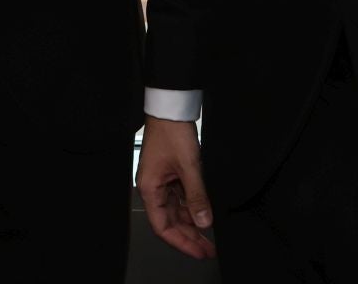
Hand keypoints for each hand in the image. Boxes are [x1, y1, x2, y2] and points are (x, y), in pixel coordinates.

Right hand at [137, 116, 214, 259]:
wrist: (171, 107)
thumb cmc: (172, 131)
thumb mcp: (189, 166)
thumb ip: (197, 197)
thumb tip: (203, 221)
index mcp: (150, 189)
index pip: (163, 226)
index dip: (181, 242)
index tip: (198, 251)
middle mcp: (153, 188)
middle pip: (170, 221)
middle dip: (189, 236)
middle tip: (207, 248)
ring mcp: (161, 181)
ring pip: (176, 210)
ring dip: (191, 222)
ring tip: (208, 235)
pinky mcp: (170, 174)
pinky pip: (180, 197)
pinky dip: (192, 207)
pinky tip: (204, 214)